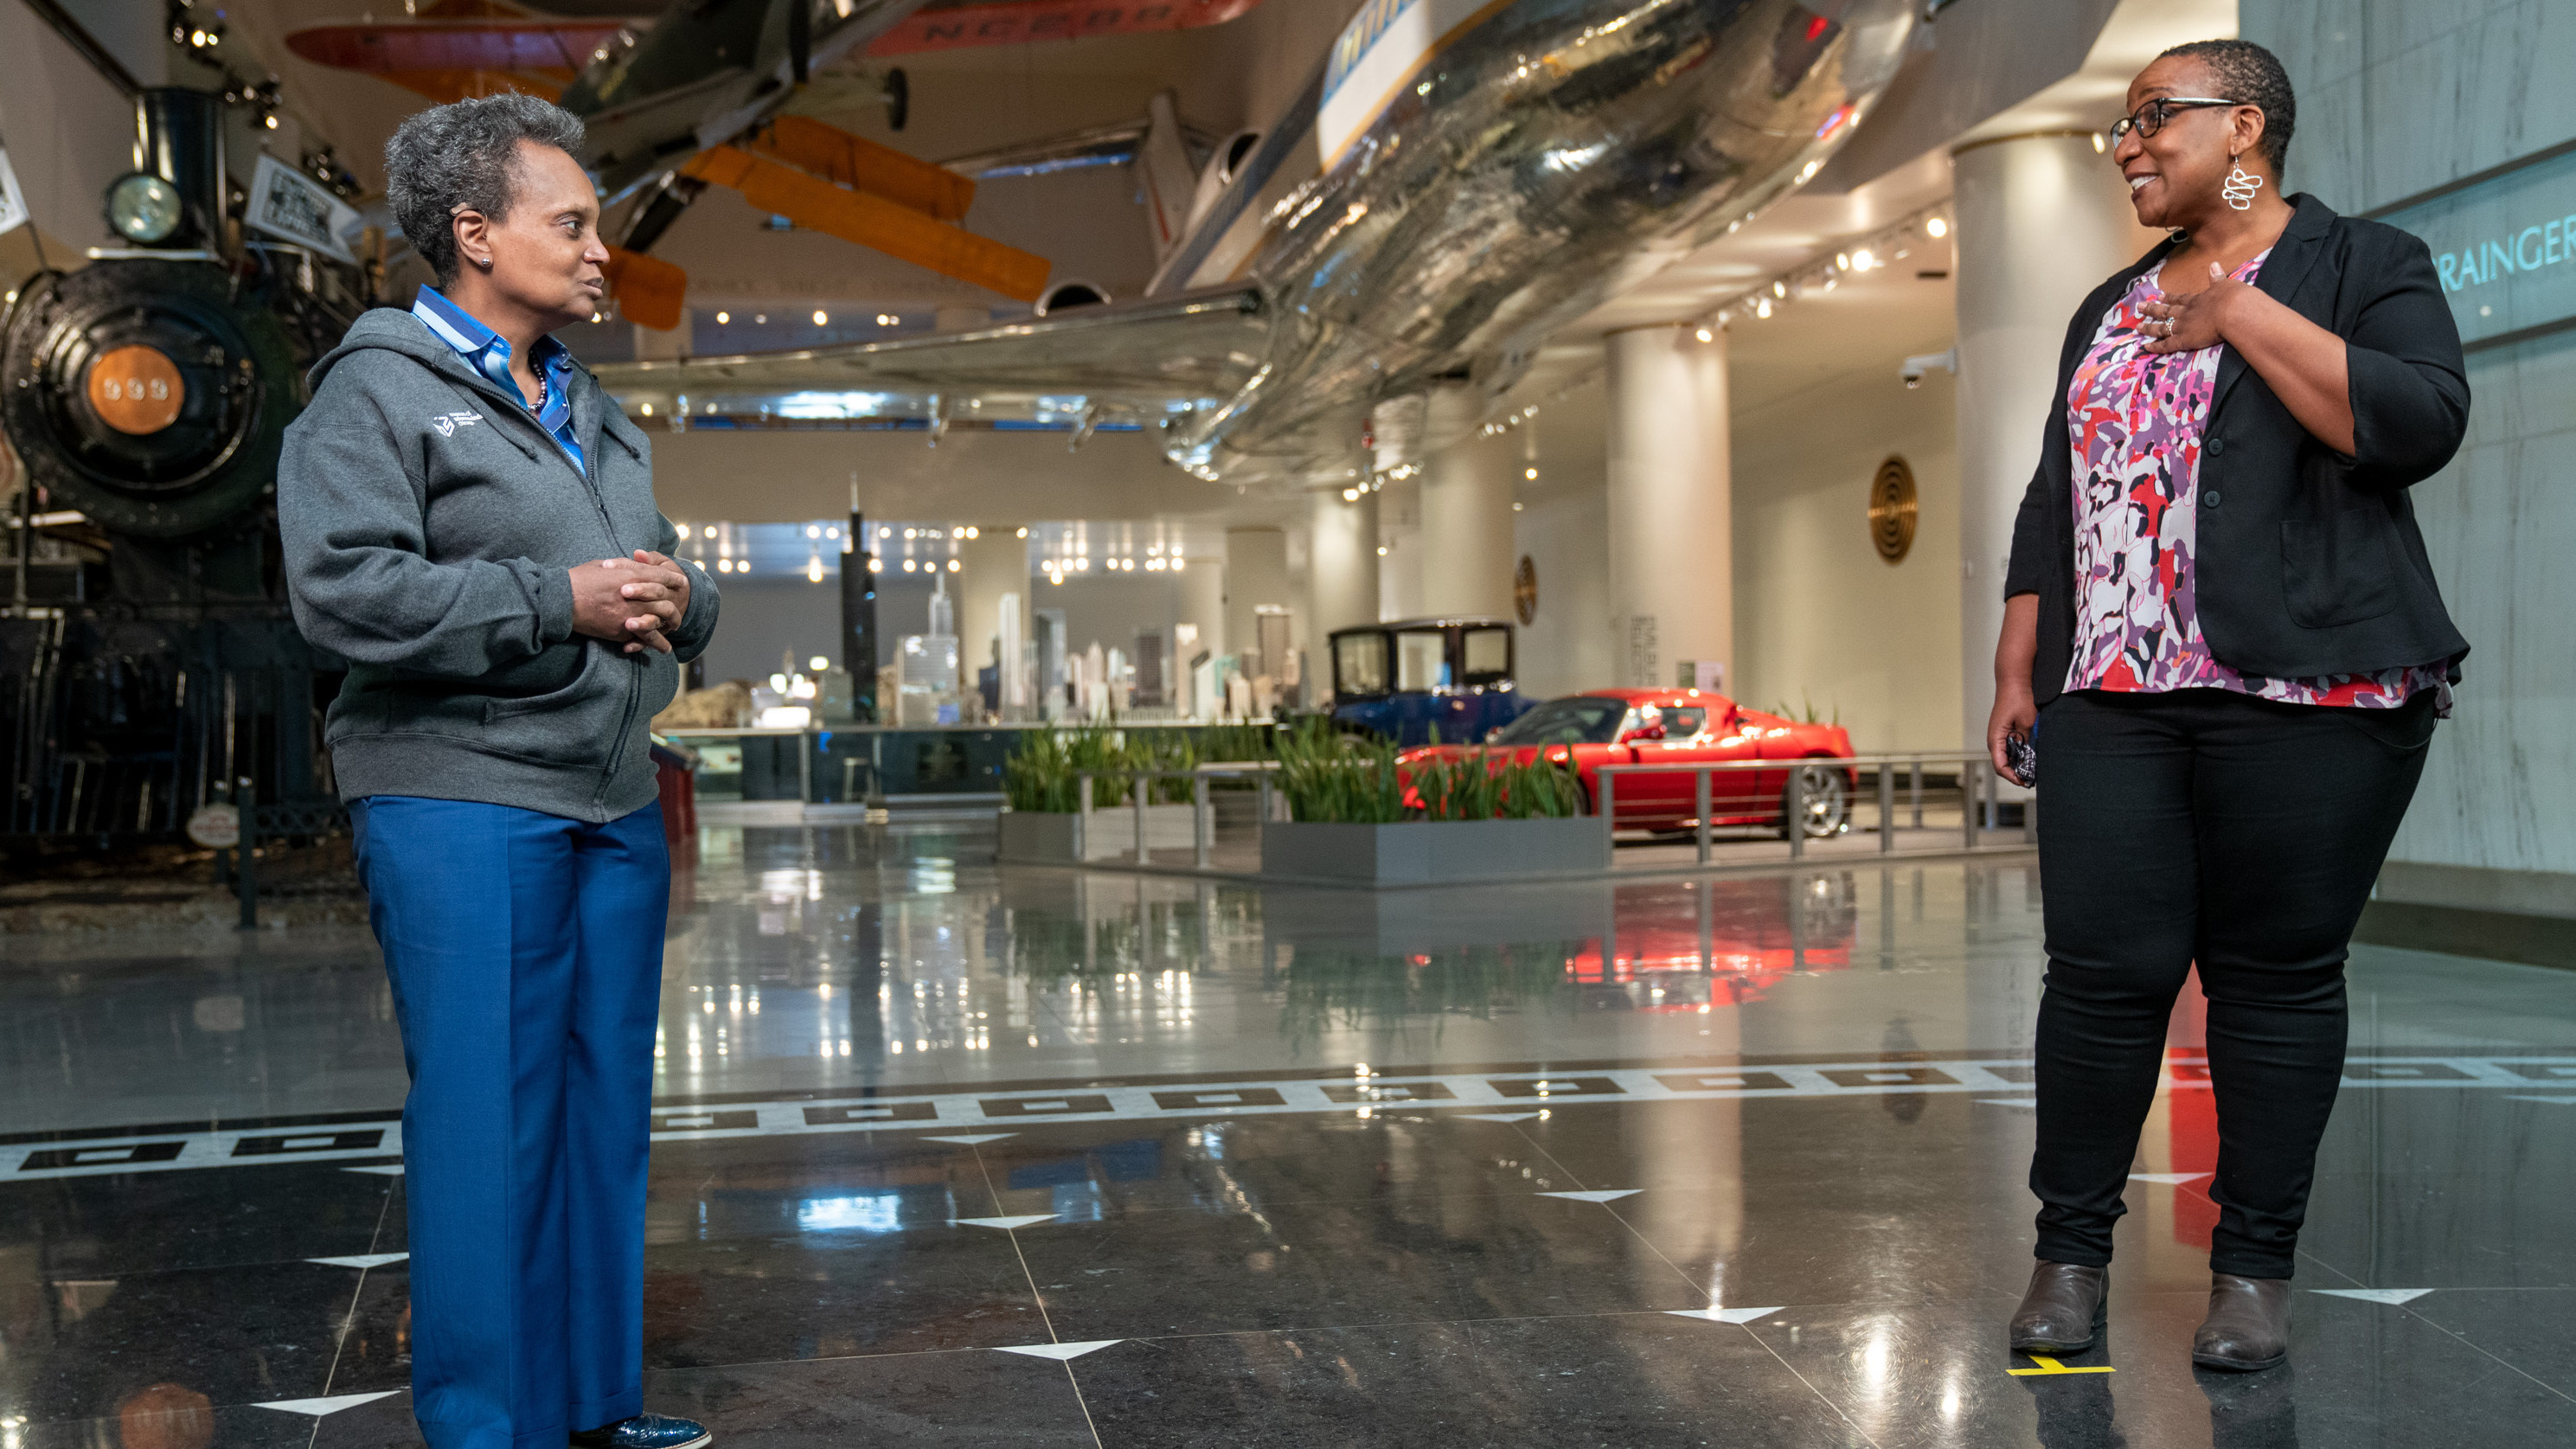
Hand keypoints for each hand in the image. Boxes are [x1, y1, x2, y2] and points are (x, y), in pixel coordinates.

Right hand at [570, 556, 685, 653]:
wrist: (561, 601)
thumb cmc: (578, 579)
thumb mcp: (602, 565)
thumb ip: (622, 566)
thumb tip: (634, 566)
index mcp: (631, 575)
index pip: (661, 576)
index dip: (673, 579)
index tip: (682, 582)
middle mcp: (635, 595)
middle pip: (665, 601)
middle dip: (675, 605)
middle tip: (679, 609)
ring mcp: (630, 615)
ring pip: (659, 622)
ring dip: (670, 626)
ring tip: (675, 629)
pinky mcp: (621, 631)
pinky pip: (644, 638)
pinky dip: (655, 643)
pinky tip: (662, 648)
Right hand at [1987, 683, 2036, 778]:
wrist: (2014, 680)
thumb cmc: (2018, 697)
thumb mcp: (2028, 722)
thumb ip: (2027, 741)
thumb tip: (2030, 757)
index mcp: (1995, 738)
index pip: (2000, 766)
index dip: (2012, 776)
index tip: (2026, 782)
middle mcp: (1994, 739)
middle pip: (2002, 764)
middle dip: (2016, 772)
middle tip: (2032, 778)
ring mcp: (1998, 735)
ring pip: (2006, 756)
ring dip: (2018, 763)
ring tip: (2033, 768)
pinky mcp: (2004, 730)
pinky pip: (2009, 747)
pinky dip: (2019, 754)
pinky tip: (2030, 755)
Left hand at [2137, 262, 2251, 353]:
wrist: (2233, 311)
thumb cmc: (2234, 298)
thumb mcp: (2226, 284)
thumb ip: (2217, 277)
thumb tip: (2214, 264)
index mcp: (2198, 299)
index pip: (2180, 298)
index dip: (2169, 298)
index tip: (2159, 296)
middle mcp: (2187, 312)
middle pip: (2166, 311)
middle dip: (2152, 309)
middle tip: (2140, 307)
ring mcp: (2183, 326)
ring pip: (2162, 327)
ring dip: (2149, 328)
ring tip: (2137, 327)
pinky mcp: (2184, 340)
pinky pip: (2167, 345)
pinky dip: (2156, 346)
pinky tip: (2146, 347)